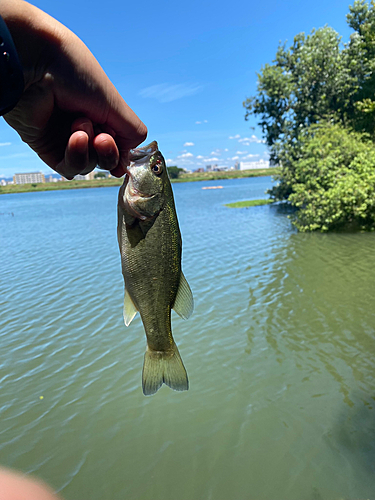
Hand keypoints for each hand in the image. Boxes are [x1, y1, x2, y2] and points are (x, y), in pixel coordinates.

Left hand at [1, 0, 146, 178]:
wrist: (36, 63)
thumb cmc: (74, 72)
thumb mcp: (115, 103)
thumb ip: (132, 131)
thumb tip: (132, 155)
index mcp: (100, 113)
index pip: (120, 144)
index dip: (124, 152)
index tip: (127, 152)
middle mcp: (84, 127)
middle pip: (106, 159)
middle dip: (109, 151)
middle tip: (102, 137)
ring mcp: (64, 139)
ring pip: (89, 166)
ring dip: (89, 149)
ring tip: (79, 125)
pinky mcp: (46, 148)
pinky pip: (69, 168)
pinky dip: (76, 156)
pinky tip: (74, 137)